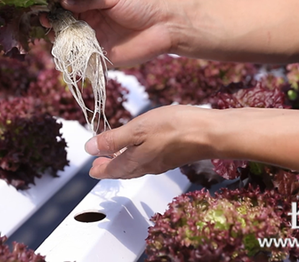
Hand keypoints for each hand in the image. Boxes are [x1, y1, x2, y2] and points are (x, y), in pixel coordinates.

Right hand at [42, 0, 179, 66]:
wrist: (166, 25)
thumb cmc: (142, 4)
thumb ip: (89, 0)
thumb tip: (63, 1)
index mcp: (93, 5)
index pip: (68, 7)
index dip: (56, 8)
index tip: (45, 8)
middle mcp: (92, 23)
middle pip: (66, 26)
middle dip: (55, 26)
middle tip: (45, 23)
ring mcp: (97, 41)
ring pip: (73, 44)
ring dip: (62, 43)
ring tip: (54, 38)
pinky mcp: (104, 58)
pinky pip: (86, 62)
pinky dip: (75, 62)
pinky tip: (65, 59)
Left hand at [84, 105, 216, 178]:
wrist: (209, 134)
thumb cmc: (173, 128)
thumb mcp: (137, 129)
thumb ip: (113, 140)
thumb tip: (89, 149)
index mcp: (135, 161)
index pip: (112, 169)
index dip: (100, 169)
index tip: (91, 169)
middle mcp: (148, 166)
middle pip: (124, 170)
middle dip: (110, 167)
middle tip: (99, 165)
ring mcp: (162, 162)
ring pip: (137, 166)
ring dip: (124, 163)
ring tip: (116, 156)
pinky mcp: (174, 156)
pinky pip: (149, 161)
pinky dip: (139, 157)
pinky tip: (142, 149)